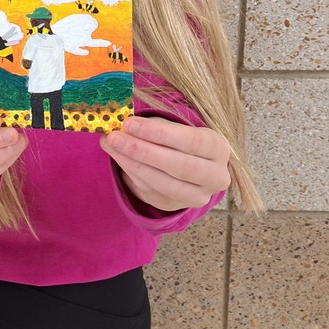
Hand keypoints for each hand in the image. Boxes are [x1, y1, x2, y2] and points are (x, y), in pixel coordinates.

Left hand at [99, 116, 230, 211]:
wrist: (188, 168)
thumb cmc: (178, 140)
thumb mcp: (174, 128)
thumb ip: (152, 126)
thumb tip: (121, 124)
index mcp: (218, 148)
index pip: (191, 141)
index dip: (159, 133)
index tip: (130, 123)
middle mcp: (215, 176)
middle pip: (179, 166)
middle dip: (143, 150)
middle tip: (115, 136)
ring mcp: (197, 195)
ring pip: (163, 183)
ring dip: (132, 162)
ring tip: (110, 144)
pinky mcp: (176, 205)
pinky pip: (150, 191)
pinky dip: (130, 172)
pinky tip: (116, 156)